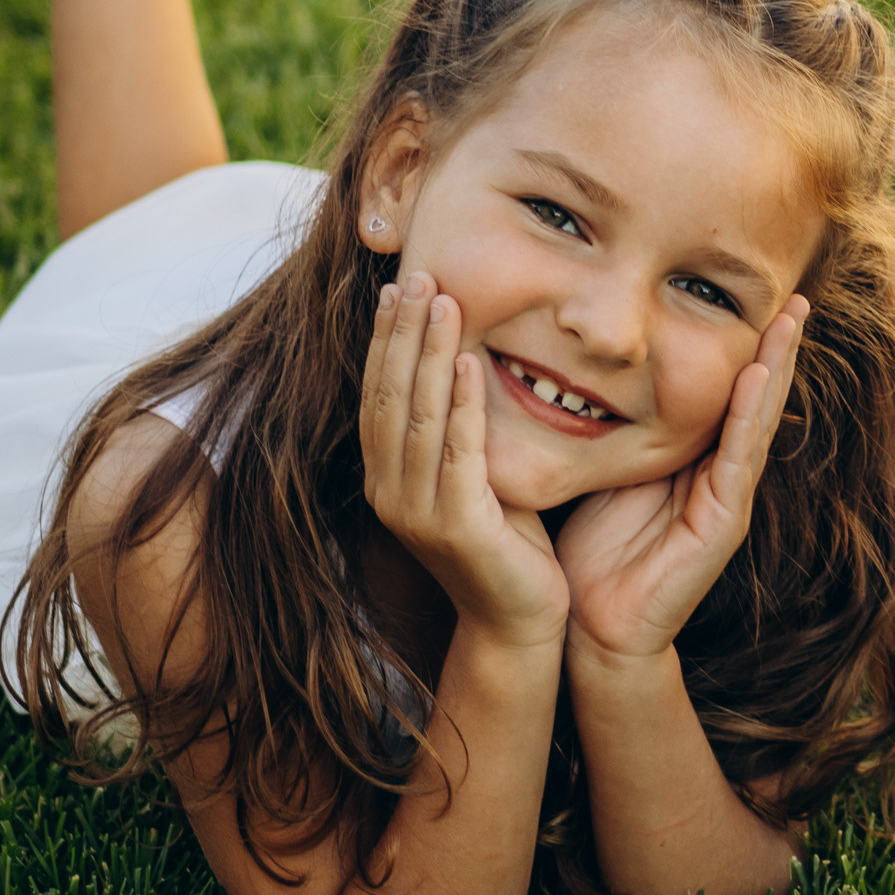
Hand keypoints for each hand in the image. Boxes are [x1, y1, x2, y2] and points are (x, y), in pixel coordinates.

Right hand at [360, 276, 568, 652]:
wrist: (518, 621)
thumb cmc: (506, 543)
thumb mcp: (474, 475)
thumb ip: (460, 429)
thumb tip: (468, 359)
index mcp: (386, 479)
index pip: (377, 394)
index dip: (383, 340)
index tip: (396, 287)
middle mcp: (388, 493)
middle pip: (388, 395)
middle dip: (400, 331)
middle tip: (415, 273)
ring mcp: (416, 513)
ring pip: (417, 416)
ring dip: (428, 352)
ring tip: (442, 299)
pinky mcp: (455, 527)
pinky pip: (456, 451)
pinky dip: (461, 402)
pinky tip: (467, 360)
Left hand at [555, 298, 808, 666]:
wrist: (592, 625)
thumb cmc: (593, 551)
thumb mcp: (607, 470)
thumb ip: (614, 429)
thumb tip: (590, 368)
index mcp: (697, 462)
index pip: (729, 394)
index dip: (747, 348)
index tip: (759, 298)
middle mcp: (721, 476)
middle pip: (757, 400)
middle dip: (778, 347)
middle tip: (799, 296)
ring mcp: (727, 500)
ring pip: (759, 422)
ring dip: (776, 369)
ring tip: (792, 321)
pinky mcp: (721, 525)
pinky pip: (737, 461)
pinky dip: (748, 417)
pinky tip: (758, 378)